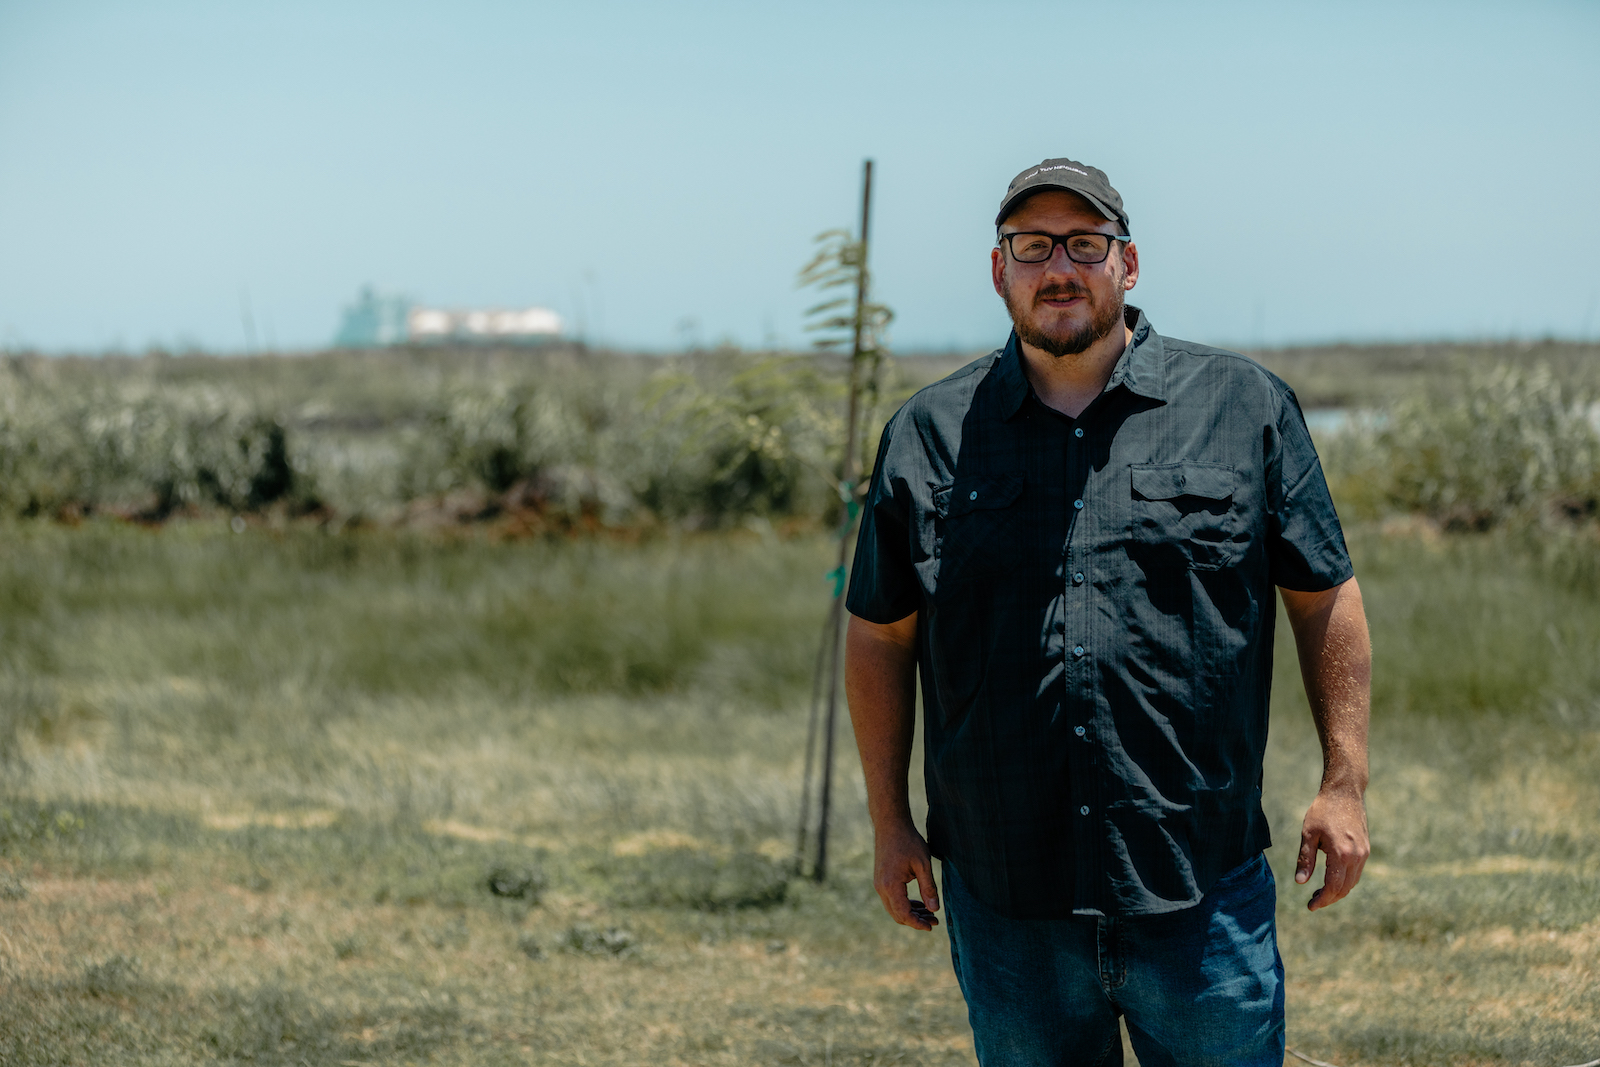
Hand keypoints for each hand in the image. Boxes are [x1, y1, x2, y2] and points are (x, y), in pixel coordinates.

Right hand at [872, 820, 939, 930]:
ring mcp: (879, 885)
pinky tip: (919, 904)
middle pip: (897, 915)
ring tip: (930, 913)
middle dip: (916, 921)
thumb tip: (935, 910)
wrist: (891, 825)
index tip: (932, 926)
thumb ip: (928, 888)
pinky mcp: (880, 881)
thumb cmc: (908, 841)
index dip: (918, 923)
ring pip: (894, 909)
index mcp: (891, 885)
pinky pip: (892, 900)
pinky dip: (904, 905)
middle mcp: (881, 888)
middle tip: (935, 921)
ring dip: (911, 914)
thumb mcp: (923, 864)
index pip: (904, 913)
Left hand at [1297, 787, 1369, 910]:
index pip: (1333, 886)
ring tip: (1320, 892)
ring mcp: (1364, 853)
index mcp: (1341, 854)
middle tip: (1313, 902)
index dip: (1322, 900)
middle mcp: (1357, 856)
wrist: (1345, 793)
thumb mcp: (1308, 834)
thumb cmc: (1322, 811)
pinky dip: (1345, 881)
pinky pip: (1356, 873)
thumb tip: (1300, 882)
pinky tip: (1332, 879)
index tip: (1310, 906)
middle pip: (1344, 888)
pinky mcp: (1366, 849)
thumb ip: (1305, 859)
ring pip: (1352, 882)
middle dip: (1329, 898)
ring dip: (1338, 891)